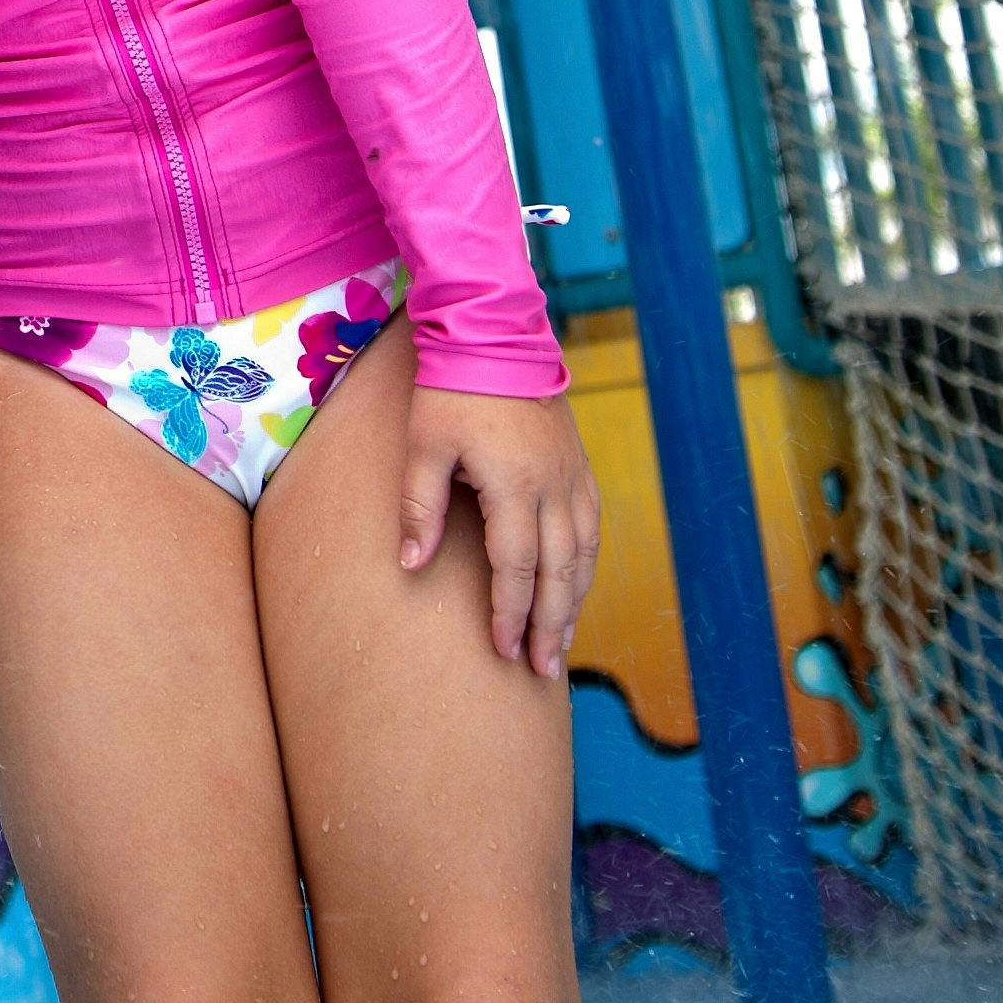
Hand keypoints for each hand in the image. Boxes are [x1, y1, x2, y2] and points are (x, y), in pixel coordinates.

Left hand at [403, 385, 602, 678]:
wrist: (495, 333)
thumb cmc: (451, 388)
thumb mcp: (423, 444)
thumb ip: (419, 506)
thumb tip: (410, 564)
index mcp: (514, 485)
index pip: (516, 567)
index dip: (510, 613)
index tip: (503, 651)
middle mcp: (553, 486)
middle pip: (559, 572)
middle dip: (551, 625)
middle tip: (543, 669)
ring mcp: (572, 474)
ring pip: (583, 553)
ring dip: (574, 600)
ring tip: (563, 642)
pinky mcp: (578, 463)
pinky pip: (592, 525)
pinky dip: (585, 563)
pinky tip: (577, 585)